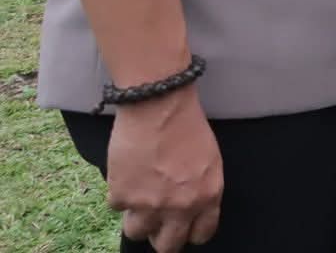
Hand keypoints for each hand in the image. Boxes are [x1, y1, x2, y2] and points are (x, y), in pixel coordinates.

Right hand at [105, 86, 222, 251]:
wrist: (158, 106)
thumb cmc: (187, 125)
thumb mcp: (209, 160)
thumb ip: (200, 189)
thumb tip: (189, 209)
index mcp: (208, 196)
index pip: (201, 234)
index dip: (190, 232)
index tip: (182, 227)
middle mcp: (180, 207)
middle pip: (168, 246)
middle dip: (161, 236)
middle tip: (157, 222)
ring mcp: (149, 205)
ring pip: (138, 232)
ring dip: (137, 218)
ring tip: (139, 196)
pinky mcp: (122, 196)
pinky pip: (117, 207)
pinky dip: (120, 194)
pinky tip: (127, 173)